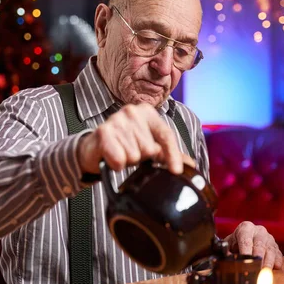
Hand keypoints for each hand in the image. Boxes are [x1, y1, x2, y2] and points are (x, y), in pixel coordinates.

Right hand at [78, 103, 194, 174]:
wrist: (92, 149)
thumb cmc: (123, 145)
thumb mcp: (148, 147)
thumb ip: (168, 154)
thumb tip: (191, 165)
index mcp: (147, 112)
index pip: (166, 135)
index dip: (173, 155)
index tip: (176, 172)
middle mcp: (132, 112)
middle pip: (150, 149)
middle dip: (142, 157)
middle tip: (131, 152)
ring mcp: (116, 120)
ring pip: (135, 156)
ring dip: (128, 161)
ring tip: (120, 153)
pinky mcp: (103, 133)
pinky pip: (120, 159)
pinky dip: (117, 164)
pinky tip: (112, 158)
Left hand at [224, 221, 282, 268]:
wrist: (244, 239)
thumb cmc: (236, 242)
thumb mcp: (229, 244)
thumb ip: (228, 251)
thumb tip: (228, 259)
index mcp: (246, 228)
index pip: (246, 240)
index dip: (246, 251)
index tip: (246, 260)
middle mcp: (259, 231)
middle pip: (260, 245)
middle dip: (258, 258)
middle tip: (257, 269)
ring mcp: (269, 238)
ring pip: (270, 249)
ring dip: (268, 262)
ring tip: (265, 271)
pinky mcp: (276, 246)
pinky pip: (278, 253)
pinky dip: (277, 260)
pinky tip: (276, 267)